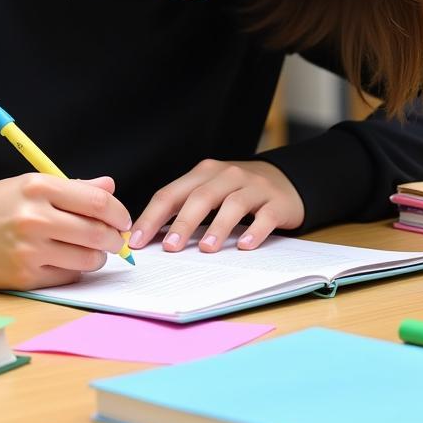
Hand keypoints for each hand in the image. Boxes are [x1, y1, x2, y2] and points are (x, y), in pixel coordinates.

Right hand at [0, 174, 129, 289]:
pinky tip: (68, 260)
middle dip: (116, 239)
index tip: (122, 219)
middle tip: (117, 239)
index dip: (119, 213)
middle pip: (97, 232)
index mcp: (39, 188)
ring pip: (88, 258)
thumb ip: (74, 187)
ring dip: (98, 256)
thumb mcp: (32, 185)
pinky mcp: (25, 276)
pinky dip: (76, 270)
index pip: (97, 202)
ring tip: (91, 250)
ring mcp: (30, 250)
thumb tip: (110, 187)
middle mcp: (35, 218)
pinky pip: (69, 276)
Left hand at [128, 159, 303, 253]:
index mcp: (204, 173)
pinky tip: (245, 245)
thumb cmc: (237, 192)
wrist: (285, 181)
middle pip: (201, 197)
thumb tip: (151, 237)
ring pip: (233, 204)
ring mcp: (254, 187)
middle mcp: (228, 176)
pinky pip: (265, 216)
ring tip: (206, 249)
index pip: (172, 193)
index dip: (153, 217)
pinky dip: (255, 230)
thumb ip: (183, 208)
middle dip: (183, 222)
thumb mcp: (209, 192)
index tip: (138, 239)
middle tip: (170, 247)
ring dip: (218, 227)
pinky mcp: (277, 202)